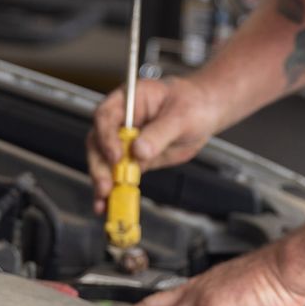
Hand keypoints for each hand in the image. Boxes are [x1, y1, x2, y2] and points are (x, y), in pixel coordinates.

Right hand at [86, 76, 221, 209]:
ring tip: (104, 203)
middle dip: (100, 166)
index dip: (107, 137)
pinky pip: (119, 175)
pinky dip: (114, 191)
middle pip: (98, 142)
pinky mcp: (134, 159)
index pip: (106, 116)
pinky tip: (110, 205)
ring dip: (102, 182)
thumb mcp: (181, 116)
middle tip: (106, 186)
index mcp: (128, 100)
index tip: (116, 156)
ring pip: (104, 162)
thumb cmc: (193, 103)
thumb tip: (139, 152)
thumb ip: (159, 133)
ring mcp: (126, 141)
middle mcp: (121, 120)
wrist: (206, 113)